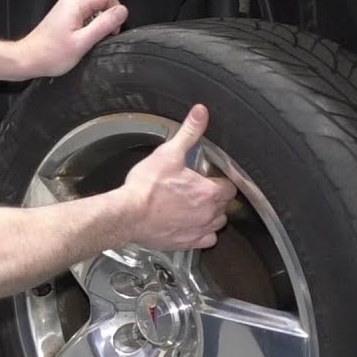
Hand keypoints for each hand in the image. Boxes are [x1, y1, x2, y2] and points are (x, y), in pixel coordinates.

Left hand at [15, 0, 128, 78]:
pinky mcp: (62, 17)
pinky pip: (83, 17)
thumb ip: (104, 25)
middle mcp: (70, 1)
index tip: (111, 32)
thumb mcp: (83, 42)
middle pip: (100, 3)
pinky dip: (86, 29)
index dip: (115, 13)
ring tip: (85, 43)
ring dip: (95, 26)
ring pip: (92, 11)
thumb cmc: (51, 54)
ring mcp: (65, 8)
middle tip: (98, 40)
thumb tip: (122, 11)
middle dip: (105, 20)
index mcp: (76, 3)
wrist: (27, 59)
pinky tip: (78, 42)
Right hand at [115, 105, 238, 250]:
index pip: (230, 187)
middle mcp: (208, 214)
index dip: (221, 181)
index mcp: (209, 192)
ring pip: (217, 224)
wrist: (127, 215)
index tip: (210, 178)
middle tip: (198, 190)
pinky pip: (205, 241)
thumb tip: (200, 112)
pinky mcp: (185, 243)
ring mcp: (198, 231)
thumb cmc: (146, 187)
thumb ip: (189, 133)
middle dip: (215, 198)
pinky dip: (201, 234)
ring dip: (210, 216)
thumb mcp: (168, 154)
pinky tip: (190, 225)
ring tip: (195, 208)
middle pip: (224, 206)